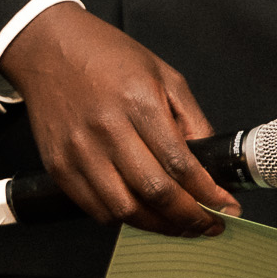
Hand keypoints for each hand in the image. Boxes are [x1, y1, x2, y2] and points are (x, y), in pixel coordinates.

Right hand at [0, 5, 239, 236]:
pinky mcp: (59, 167)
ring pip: (124, 209)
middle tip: (211, 225)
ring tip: (182, 228)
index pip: (180, 164)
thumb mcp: (165, 75)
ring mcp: (79, 152)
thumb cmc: (109, 58)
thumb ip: (190, 119)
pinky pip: (95, 208)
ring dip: (159, 226)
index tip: (227, 207)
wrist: (49, 49)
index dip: (207, 193)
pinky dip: (125, 219)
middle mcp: (108, 131)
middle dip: (190, 218)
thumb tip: (210, 159)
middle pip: (154, 192)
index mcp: (140, 103)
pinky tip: (146, 216)